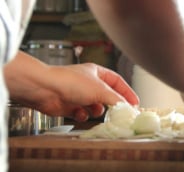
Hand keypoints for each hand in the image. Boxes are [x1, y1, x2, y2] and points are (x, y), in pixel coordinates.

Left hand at [6, 54, 138, 121]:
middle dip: (111, 104)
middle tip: (121, 113)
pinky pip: (83, 113)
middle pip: (107, 95)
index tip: (135, 102)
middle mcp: (88, 83)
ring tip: (94, 110)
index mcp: (97, 72)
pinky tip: (79, 112)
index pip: (117, 81)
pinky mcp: (70, 106)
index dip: (127, 92)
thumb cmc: (71, 82)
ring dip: (96, 110)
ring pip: (95, 106)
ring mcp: (79, 94)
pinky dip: (83, 114)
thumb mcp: (100, 90)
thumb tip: (128, 107)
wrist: (44, 89)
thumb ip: (116, 100)